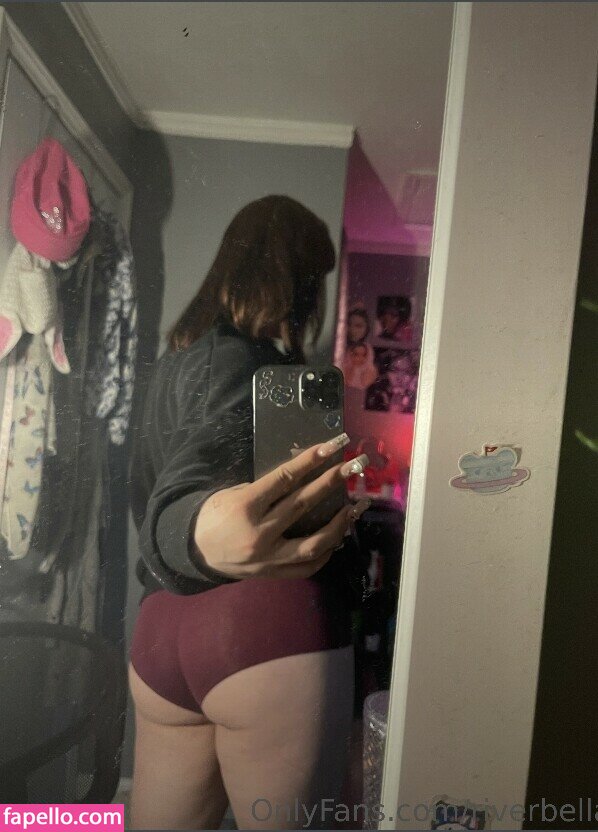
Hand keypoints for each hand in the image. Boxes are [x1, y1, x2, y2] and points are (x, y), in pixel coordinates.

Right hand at [193, 434, 369, 579]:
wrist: (195, 553)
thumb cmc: (213, 515)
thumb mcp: (231, 493)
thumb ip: (265, 490)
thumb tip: (299, 480)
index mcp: (245, 507)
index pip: (284, 479)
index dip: (310, 461)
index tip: (332, 446)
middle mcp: (259, 533)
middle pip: (303, 504)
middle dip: (331, 482)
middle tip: (354, 467)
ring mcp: (268, 557)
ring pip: (313, 542)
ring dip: (339, 523)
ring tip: (356, 507)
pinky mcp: (273, 573)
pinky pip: (307, 565)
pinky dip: (326, 551)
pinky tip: (339, 537)